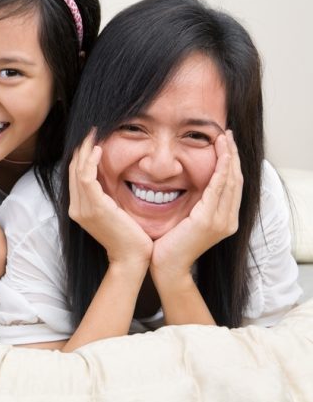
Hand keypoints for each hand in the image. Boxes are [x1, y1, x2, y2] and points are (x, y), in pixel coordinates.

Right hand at [68, 130, 152, 265]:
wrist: (132, 259)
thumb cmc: (129, 238)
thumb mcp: (115, 213)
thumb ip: (108, 197)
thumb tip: (113, 179)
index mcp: (80, 208)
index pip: (76, 175)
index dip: (82, 155)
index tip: (92, 138)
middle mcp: (76, 207)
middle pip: (73, 169)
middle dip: (81, 147)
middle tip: (92, 130)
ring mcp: (83, 208)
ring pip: (77, 170)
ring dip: (85, 149)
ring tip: (94, 133)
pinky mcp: (94, 207)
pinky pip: (87, 177)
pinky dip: (91, 161)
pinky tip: (99, 149)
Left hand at [151, 131, 242, 277]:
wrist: (165, 266)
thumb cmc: (169, 244)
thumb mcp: (186, 219)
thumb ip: (193, 204)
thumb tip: (186, 183)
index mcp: (224, 220)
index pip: (232, 185)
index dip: (230, 163)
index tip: (225, 144)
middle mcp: (228, 220)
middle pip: (236, 180)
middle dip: (232, 155)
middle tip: (227, 135)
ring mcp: (221, 221)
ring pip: (231, 181)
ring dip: (228, 158)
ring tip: (225, 139)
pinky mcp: (208, 221)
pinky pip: (218, 189)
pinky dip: (221, 171)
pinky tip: (220, 156)